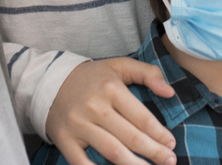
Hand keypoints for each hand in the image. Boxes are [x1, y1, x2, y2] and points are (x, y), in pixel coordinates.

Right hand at [45, 58, 177, 164]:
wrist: (49, 81)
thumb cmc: (91, 77)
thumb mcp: (119, 66)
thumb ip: (147, 73)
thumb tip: (170, 92)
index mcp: (111, 88)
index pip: (141, 117)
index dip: (159, 133)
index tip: (171, 144)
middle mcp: (95, 107)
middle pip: (131, 137)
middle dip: (154, 152)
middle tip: (170, 162)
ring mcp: (79, 125)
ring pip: (113, 152)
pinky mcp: (65, 140)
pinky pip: (83, 163)